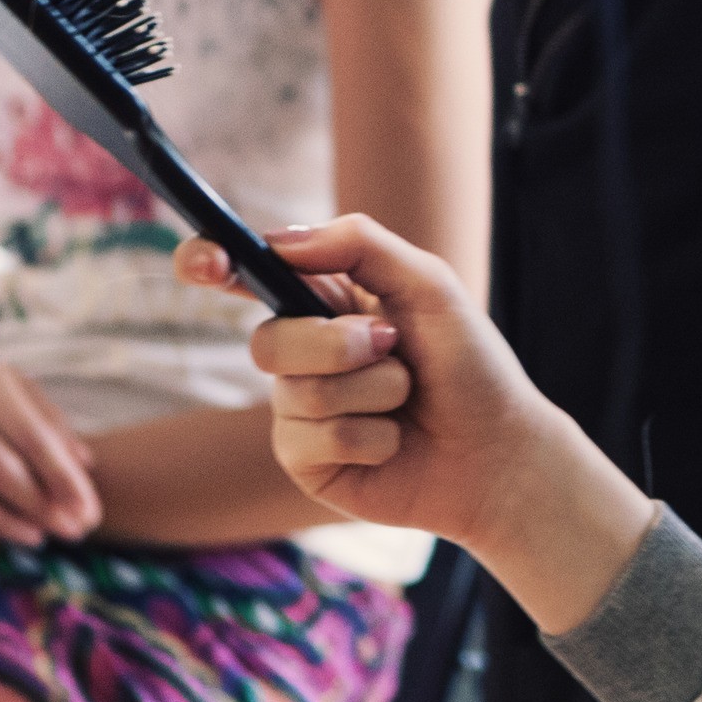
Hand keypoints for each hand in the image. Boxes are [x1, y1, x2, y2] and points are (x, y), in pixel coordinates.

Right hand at [178, 219, 656, 628]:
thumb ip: (360, 244)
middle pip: (268, 339)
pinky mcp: (306, 462)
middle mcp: (304, 355)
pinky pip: (310, 440)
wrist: (498, 451)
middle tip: (392, 346)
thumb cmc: (470, 363)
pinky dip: (367, 437)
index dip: (212, 264)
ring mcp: (300, 411)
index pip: (251, 275)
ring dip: (370, 391)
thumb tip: (282, 238)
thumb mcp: (429, 284)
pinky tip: (393, 442)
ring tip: (407, 398)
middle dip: (336, 344)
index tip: (204, 261)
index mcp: (327, 302)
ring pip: (294, 392)